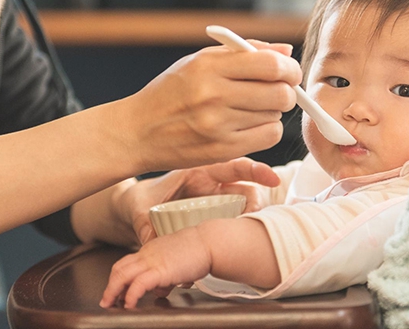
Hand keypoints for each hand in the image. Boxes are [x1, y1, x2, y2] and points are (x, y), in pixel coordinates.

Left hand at [99, 227, 210, 308]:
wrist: (210, 242)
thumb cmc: (198, 250)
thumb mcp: (176, 262)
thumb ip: (166, 274)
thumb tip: (161, 290)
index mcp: (151, 250)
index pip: (128, 263)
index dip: (118, 278)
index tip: (115, 290)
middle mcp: (148, 254)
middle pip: (120, 268)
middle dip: (110, 286)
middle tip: (107, 300)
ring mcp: (153, 261)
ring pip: (123, 275)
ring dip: (113, 291)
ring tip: (111, 304)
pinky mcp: (161, 270)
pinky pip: (139, 284)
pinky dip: (131, 295)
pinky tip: (129, 304)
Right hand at [116, 42, 300, 173]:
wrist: (137, 132)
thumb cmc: (170, 93)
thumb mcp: (198, 61)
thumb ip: (244, 52)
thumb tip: (286, 53)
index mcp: (208, 66)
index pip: (271, 65)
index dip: (289, 69)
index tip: (288, 72)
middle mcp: (214, 95)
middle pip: (280, 93)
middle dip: (286, 91)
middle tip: (276, 90)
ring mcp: (218, 125)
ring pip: (275, 116)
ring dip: (272, 111)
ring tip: (251, 107)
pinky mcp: (222, 150)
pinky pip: (267, 138)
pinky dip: (266, 130)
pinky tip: (249, 125)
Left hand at [116, 157, 280, 244]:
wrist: (135, 207)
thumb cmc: (141, 199)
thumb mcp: (140, 208)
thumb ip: (145, 225)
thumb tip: (153, 242)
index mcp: (197, 172)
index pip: (233, 166)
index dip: (255, 170)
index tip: (273, 179)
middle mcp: (212, 185)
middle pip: (247, 188)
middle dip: (256, 204)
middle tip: (253, 222)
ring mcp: (216, 200)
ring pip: (246, 205)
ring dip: (250, 220)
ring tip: (245, 235)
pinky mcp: (217, 215)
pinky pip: (236, 219)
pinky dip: (240, 229)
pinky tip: (237, 242)